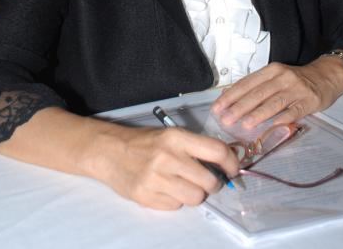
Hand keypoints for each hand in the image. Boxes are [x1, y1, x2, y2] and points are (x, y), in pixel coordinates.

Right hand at [90, 124, 238, 210]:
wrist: (109, 151)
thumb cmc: (144, 142)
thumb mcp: (171, 136)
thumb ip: (195, 148)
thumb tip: (225, 163)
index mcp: (177, 137)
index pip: (216, 151)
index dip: (231, 162)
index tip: (233, 169)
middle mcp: (168, 157)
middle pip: (209, 181)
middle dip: (213, 184)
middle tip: (207, 180)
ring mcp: (156, 179)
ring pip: (195, 198)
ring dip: (195, 194)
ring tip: (183, 184)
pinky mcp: (146, 197)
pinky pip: (176, 206)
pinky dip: (175, 200)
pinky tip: (165, 188)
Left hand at [210, 56, 342, 128]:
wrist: (325, 76)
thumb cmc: (295, 79)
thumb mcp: (274, 76)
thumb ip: (255, 86)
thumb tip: (228, 96)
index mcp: (271, 70)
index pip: (247, 83)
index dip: (231, 95)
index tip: (218, 107)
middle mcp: (282, 77)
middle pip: (257, 93)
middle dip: (239, 107)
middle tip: (225, 119)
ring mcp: (296, 89)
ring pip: (273, 102)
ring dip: (257, 114)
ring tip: (244, 124)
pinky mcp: (308, 101)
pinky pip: (292, 112)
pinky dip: (281, 120)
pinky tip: (271, 127)